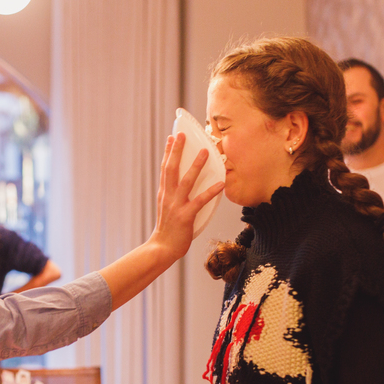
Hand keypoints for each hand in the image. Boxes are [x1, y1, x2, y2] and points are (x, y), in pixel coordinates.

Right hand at [149, 133, 224, 260]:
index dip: (168, 152)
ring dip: (196, 165)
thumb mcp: (167, 208)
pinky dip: (211, 192)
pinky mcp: (186, 216)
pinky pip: (200, 201)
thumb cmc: (167, 230)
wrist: (162, 248)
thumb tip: (182, 184)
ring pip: (186, 181)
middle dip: (176, 151)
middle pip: (171, 169)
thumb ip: (173, 195)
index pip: (165, 168)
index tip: (171, 137)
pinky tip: (221, 184)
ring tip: (205, 151)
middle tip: (182, 135)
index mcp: (164, 193)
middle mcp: (168, 196)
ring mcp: (176, 205)